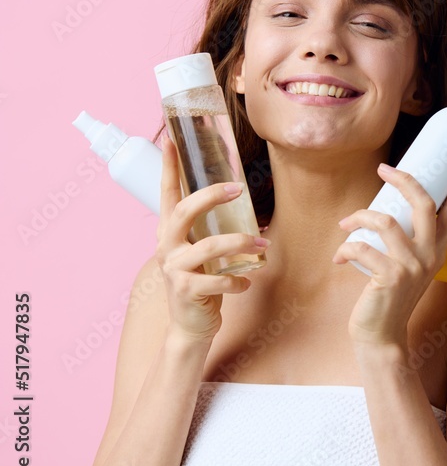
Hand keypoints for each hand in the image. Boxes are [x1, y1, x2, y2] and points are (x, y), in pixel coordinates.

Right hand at [155, 132, 267, 344]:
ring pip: (208, 247)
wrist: (190, 325)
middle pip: (184, 211)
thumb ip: (211, 229)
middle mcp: (166, 247)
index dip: (169, 167)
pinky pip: (218, 281)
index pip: (166, 194)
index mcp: (169, 233)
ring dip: (241, 243)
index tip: (172, 140)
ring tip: (263, 245)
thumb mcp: (202, 251)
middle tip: (237, 189)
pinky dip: (238, 281)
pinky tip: (247, 283)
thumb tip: (240, 201)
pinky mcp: (186, 290)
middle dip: (210, 197)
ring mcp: (173, 269)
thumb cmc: (202, 282)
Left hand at [333, 156, 446, 347]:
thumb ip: (406, 241)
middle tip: (383, 168)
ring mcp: (412, 266)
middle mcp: (431, 254)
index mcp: (438, 248)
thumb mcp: (407, 265)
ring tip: (345, 224)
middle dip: (404, 179)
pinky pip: (362, 248)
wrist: (381, 334)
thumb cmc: (389, 295)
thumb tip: (383, 208)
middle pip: (423, 203)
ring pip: (385, 221)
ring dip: (359, 217)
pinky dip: (346, 248)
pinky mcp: (391, 277)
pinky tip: (339, 257)